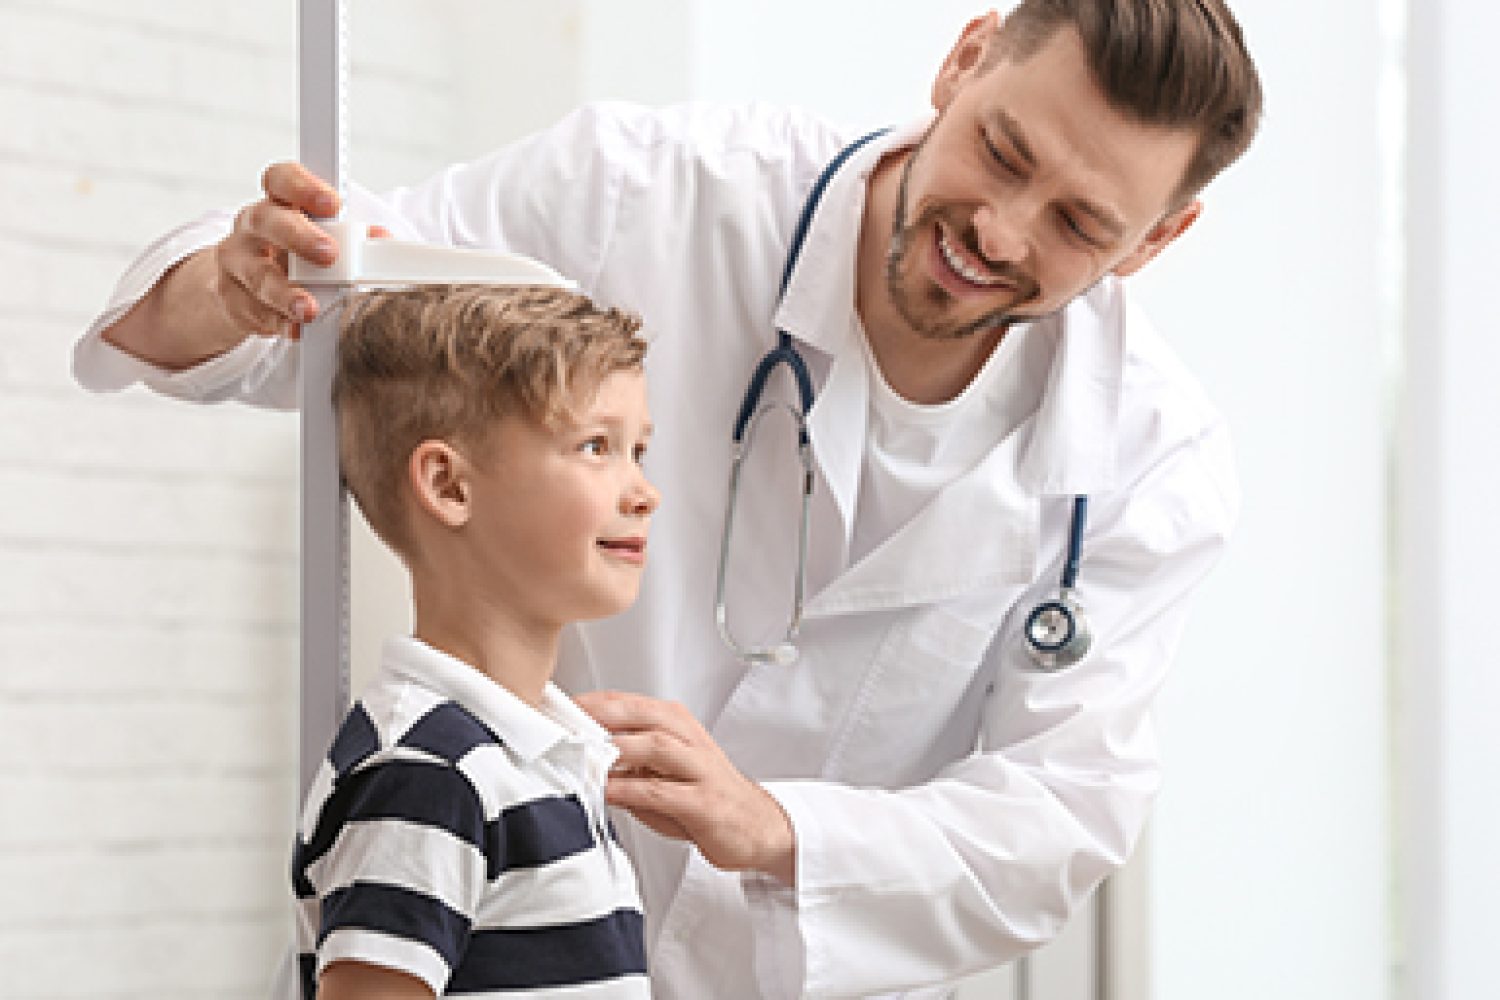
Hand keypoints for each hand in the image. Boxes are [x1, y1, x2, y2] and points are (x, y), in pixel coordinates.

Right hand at [209, 161, 338, 338]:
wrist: (240, 289)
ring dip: (286, 292)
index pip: (281, 180)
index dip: (304, 187)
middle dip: (298, 236)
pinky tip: (295, 328)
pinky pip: (253, 310)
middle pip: (266, 220)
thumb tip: (383, 239)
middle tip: (329, 254)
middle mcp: (252, 228)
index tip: (332, 204)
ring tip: (310, 308)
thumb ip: (351, 238)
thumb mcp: (318, 240)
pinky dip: (278, 321)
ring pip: (257, 272)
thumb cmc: (291, 257)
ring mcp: (237, 262)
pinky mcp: (232, 298)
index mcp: (277, 204)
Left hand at [576, 691, 797, 885]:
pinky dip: (631, 789)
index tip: (561, 707)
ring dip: (618, 747)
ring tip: (586, 753)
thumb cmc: (708, 797)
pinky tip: (608, 792)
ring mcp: (699, 770)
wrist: (759, 826)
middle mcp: (690, 741)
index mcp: (678, 726)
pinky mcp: (704, 802)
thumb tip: (583, 758)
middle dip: (602, 713)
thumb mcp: (664, 772)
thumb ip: (627, 763)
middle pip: (643, 714)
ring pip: (657, 744)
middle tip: (568, 720)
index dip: (594, 702)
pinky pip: (663, 791)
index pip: (631, 704)